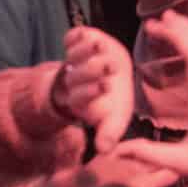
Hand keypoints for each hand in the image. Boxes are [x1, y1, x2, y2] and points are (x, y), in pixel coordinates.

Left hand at [50, 26, 134, 154]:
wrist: (111, 76)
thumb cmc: (114, 101)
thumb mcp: (117, 118)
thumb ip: (110, 132)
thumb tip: (104, 151)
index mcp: (82, 102)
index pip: (79, 99)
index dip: (89, 93)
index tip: (106, 87)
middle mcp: (74, 82)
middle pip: (75, 76)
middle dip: (90, 70)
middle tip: (109, 66)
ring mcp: (74, 61)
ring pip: (73, 56)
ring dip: (84, 50)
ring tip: (99, 45)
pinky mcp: (75, 42)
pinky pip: (71, 37)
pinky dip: (76, 35)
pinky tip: (85, 34)